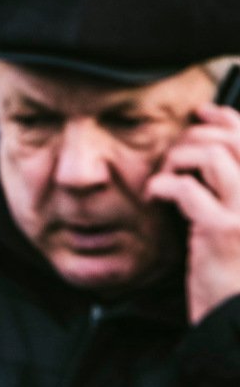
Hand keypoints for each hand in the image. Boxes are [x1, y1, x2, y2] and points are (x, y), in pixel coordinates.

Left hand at [148, 103, 239, 322]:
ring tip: (166, 176)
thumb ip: (233, 190)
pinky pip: (185, 186)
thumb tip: (209, 147)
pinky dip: (162, 184)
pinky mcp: (224, 232)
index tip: (201, 111)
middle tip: (173, 154)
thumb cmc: (239, 275)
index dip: (227, 118)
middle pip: (233, 139)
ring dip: (178, 156)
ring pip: (212, 153)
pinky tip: (154, 197)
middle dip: (195, 134)